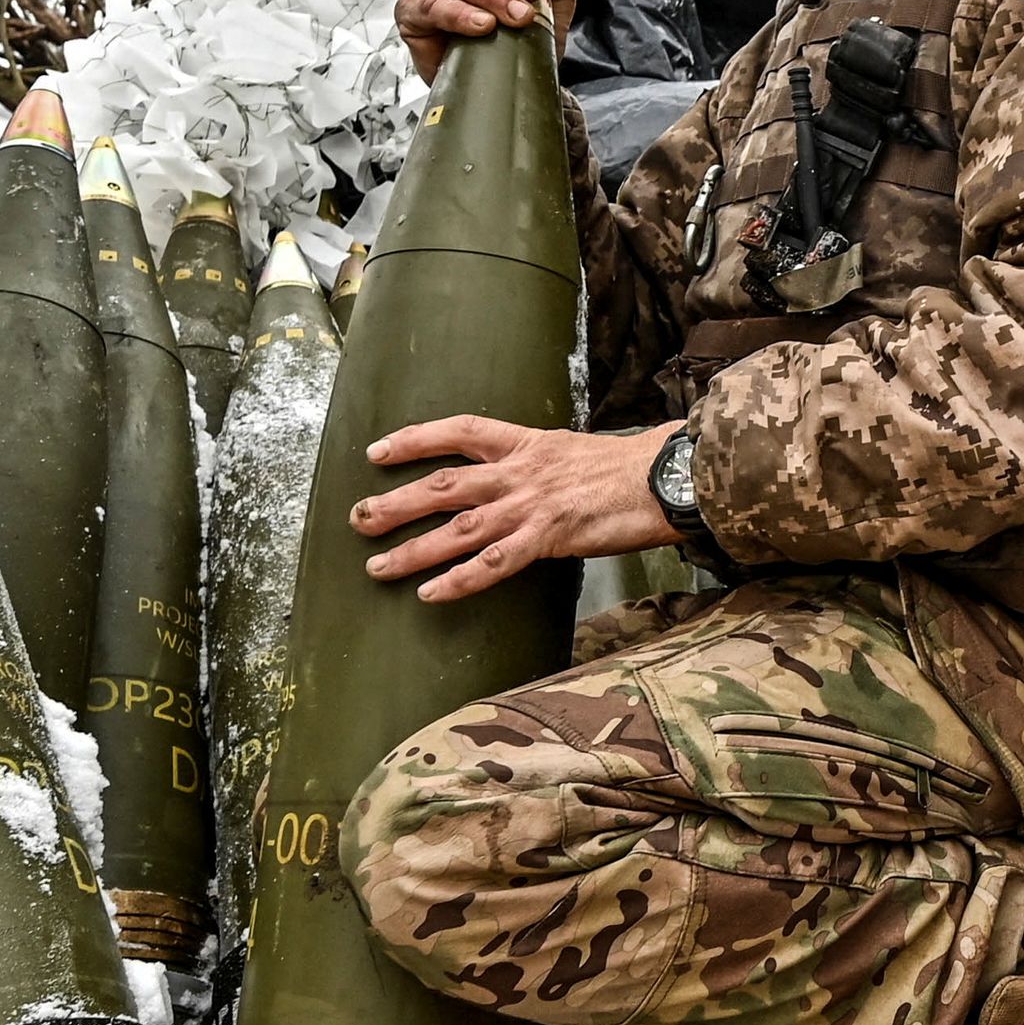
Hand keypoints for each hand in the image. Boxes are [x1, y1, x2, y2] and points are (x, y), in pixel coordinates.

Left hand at [350, 415, 673, 602]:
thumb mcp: (576, 452)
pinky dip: (459, 579)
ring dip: (413, 548)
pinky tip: (431, 594)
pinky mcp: (548, 537)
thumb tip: (525, 478)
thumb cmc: (631, 468)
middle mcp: (520, 472)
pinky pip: (493, 563)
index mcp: (527, 443)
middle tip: (357, 518)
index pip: (460, 430)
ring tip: (377, 565)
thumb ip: (543, 464)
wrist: (666, 478)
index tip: (378, 451)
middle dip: (396, 501)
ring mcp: (531, 505)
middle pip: (443, 484)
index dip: (415, 439)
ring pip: (457, 528)